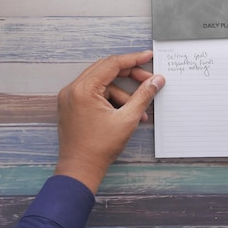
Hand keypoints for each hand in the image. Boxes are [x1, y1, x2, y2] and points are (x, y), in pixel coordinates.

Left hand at [54, 51, 164, 193]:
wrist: (79, 170)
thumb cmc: (99, 148)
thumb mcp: (127, 119)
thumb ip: (144, 96)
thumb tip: (157, 80)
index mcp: (84, 89)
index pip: (112, 64)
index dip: (133, 59)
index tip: (148, 57)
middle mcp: (73, 89)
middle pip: (106, 70)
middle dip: (129, 75)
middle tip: (148, 80)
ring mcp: (70, 97)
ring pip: (102, 84)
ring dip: (122, 92)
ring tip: (139, 109)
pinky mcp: (71, 106)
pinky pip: (94, 94)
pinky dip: (111, 100)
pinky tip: (126, 112)